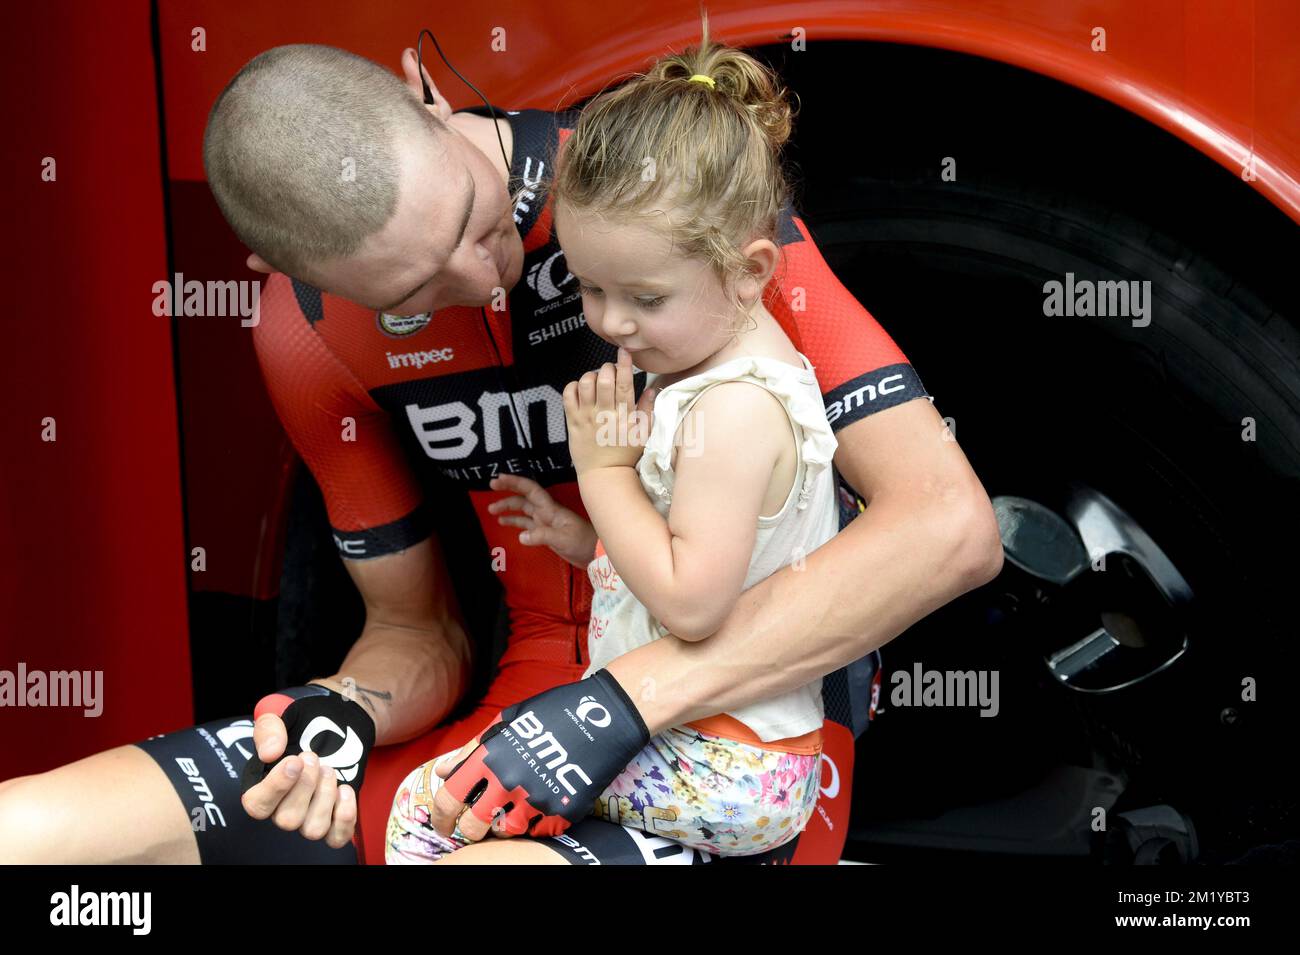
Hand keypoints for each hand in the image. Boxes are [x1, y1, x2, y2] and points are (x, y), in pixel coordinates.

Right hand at [239, 684, 375, 848]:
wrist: (335, 727)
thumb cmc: (302, 726)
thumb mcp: (280, 719)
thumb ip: (268, 730)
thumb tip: (270, 753)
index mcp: (262, 788)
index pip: (257, 806)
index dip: (275, 787)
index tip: (294, 761)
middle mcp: (283, 809)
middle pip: (287, 820)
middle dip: (305, 786)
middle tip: (314, 758)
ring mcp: (310, 818)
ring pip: (313, 830)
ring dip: (325, 797)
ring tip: (329, 769)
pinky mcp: (334, 819)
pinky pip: (337, 837)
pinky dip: (345, 816)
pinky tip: (345, 790)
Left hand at [430, 669, 650, 840]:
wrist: (604, 716)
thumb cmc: (553, 711)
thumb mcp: (507, 721)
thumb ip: (472, 747)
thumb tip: (442, 770)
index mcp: (491, 756)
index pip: (450, 798)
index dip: (441, 816)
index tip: (442, 824)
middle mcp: (511, 780)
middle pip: (475, 826)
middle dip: (470, 830)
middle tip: (476, 826)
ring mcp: (538, 798)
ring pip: (507, 832)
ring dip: (503, 827)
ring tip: (509, 813)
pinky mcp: (563, 810)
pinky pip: (539, 830)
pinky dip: (535, 824)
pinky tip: (538, 808)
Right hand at [488, 473, 597, 566]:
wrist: (595, 554)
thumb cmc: (583, 541)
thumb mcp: (563, 538)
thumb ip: (542, 536)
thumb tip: (521, 536)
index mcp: (550, 509)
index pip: (530, 490)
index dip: (515, 482)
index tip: (499, 479)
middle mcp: (545, 512)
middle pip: (523, 498)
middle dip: (507, 493)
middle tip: (490, 488)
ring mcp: (545, 522)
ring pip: (523, 511)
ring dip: (508, 509)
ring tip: (491, 511)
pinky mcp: (545, 533)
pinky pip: (526, 524)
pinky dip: (515, 522)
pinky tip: (504, 524)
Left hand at [563, 347, 656, 475]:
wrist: (604, 475)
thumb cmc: (625, 454)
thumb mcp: (643, 434)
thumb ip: (647, 410)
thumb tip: (651, 389)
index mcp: (624, 417)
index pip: (624, 385)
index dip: (624, 365)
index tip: (624, 352)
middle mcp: (604, 414)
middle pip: (603, 380)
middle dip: (607, 368)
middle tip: (611, 370)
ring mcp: (586, 417)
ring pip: (584, 384)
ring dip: (591, 375)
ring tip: (597, 380)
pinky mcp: (572, 421)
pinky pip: (568, 395)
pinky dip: (574, 386)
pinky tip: (582, 389)